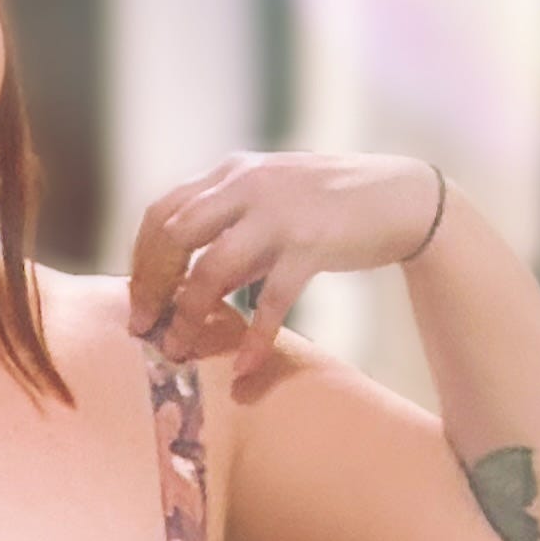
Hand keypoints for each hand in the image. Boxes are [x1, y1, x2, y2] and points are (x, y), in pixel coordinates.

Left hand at [128, 149, 442, 385]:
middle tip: (144, 328)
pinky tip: (246, 367)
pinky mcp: (312, 244)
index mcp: (232, 172)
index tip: (139, 299)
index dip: (141, 258)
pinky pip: (271, 299)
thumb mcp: (269, 209)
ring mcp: (280, 212)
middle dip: (151, 286)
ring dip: (188, 315)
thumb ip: (227, 238)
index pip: (163, 211)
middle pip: (174, 235)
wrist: (401, 198)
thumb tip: (183, 287)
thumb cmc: (328, 209)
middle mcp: (248, 184)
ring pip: (211, 268)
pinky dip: (254, 338)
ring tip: (179, 351)